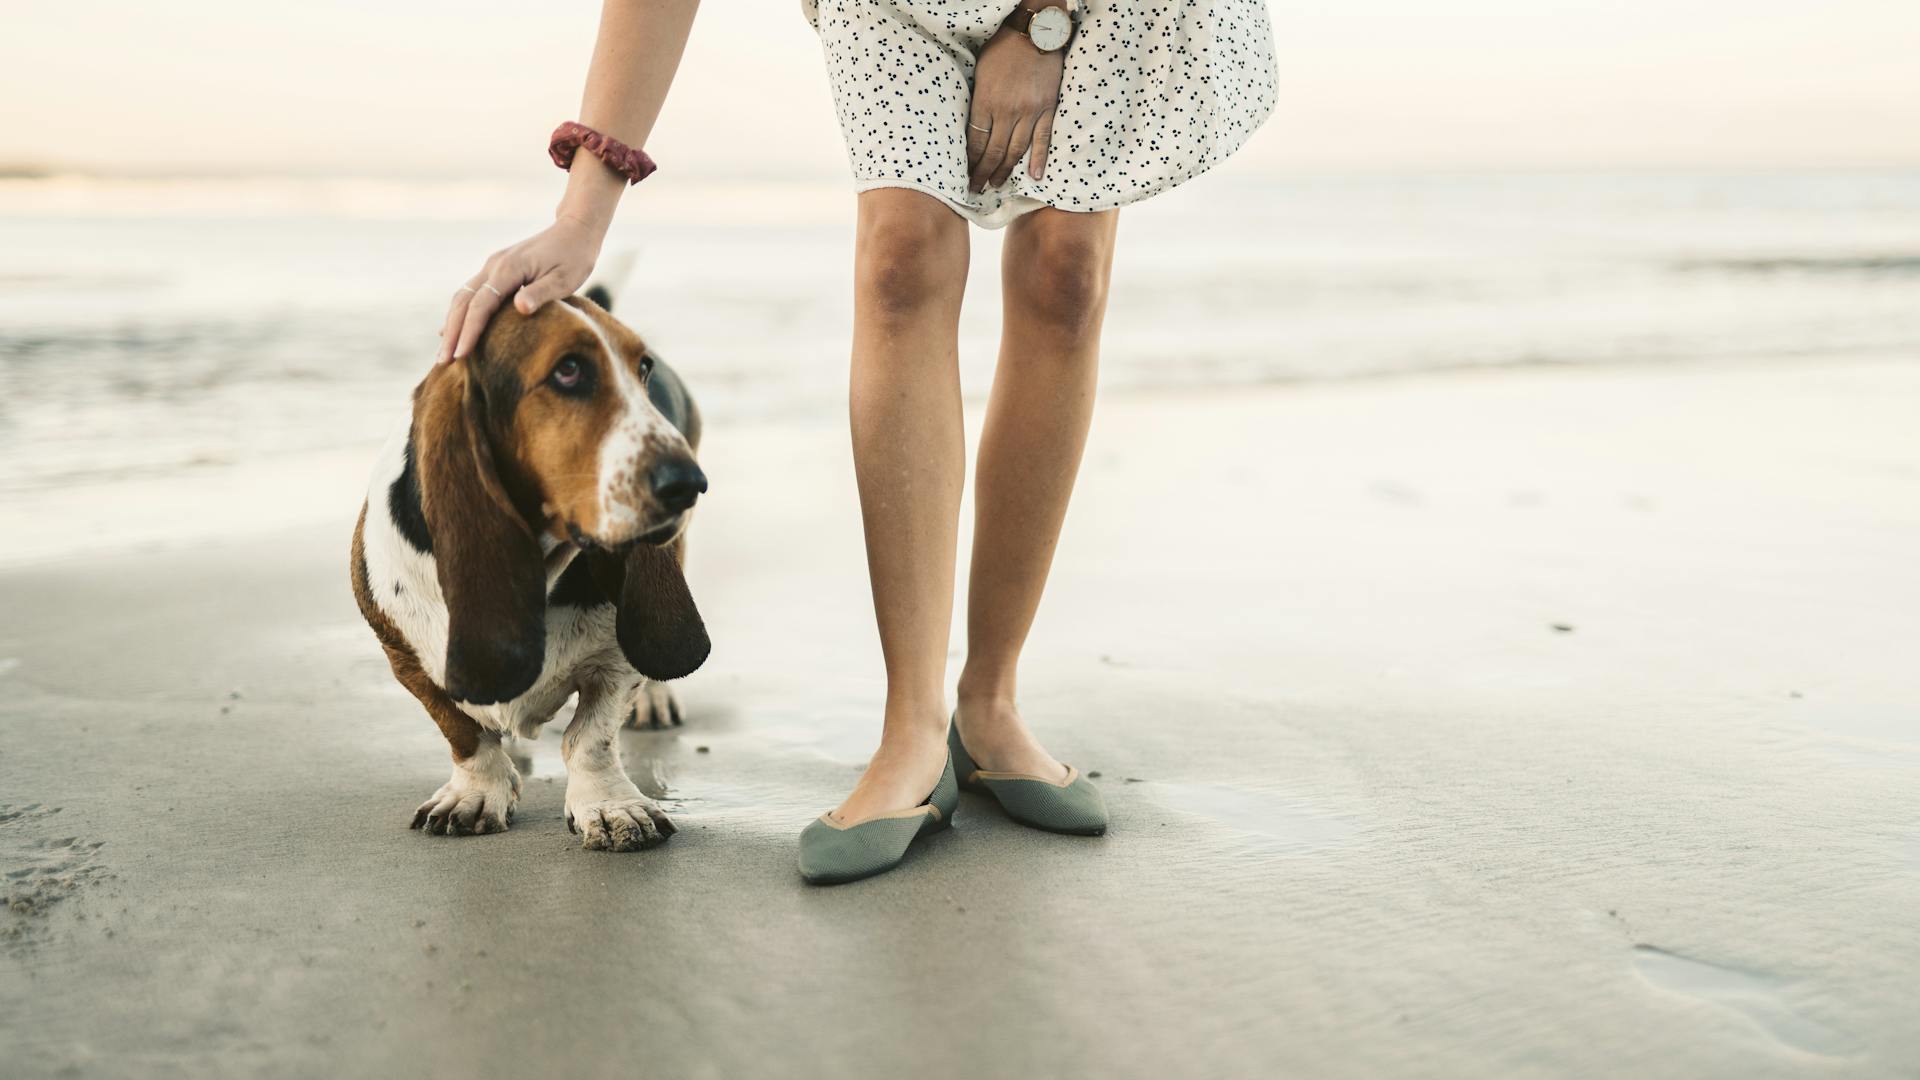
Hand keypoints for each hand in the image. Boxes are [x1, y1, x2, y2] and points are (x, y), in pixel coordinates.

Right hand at [437, 214, 605, 364]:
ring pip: (462, 297)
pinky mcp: (497, 270)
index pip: (481, 305)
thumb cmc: (574, 257)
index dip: (469, 331)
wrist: (575, 230)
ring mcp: (493, 266)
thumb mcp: (565, 279)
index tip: (461, 354)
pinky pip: (471, 293)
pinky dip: (460, 314)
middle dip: (452, 333)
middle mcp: (494, 266)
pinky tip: (452, 330)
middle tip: (443, 362)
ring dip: (452, 324)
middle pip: (463, 302)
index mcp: (509, 269)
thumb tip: (520, 308)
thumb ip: (541, 294)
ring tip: (445, 353)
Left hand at [966, 23, 1067, 192]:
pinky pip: (1042, 140)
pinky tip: (1034, 177)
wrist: (1034, 34)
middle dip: (983, 172)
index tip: (965, 173)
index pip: (975, 141)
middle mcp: (1006, 111)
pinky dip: (1038, 160)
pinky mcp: (1047, 110)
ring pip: (1015, 150)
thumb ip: (978, 101)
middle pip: (993, 151)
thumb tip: (974, 127)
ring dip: (1004, 171)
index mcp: (986, 101)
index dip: (970, 160)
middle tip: (977, 189)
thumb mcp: (980, 72)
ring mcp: (1029, 112)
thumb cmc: (1003, 49)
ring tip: (996, 185)